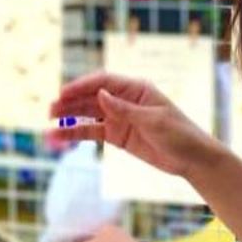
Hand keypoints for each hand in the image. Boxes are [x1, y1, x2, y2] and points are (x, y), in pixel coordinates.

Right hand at [47, 72, 219, 177]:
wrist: (192, 159)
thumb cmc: (180, 134)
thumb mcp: (154, 121)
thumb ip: (125, 109)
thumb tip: (100, 95)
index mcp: (137, 88)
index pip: (104, 82)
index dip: (82, 86)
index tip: (63, 94)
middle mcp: (125, 100)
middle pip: (91, 97)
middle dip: (70, 103)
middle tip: (50, 111)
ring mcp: (119, 117)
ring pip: (88, 115)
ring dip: (68, 118)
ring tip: (48, 125)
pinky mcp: (117, 135)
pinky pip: (92, 132)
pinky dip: (76, 134)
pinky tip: (59, 137)